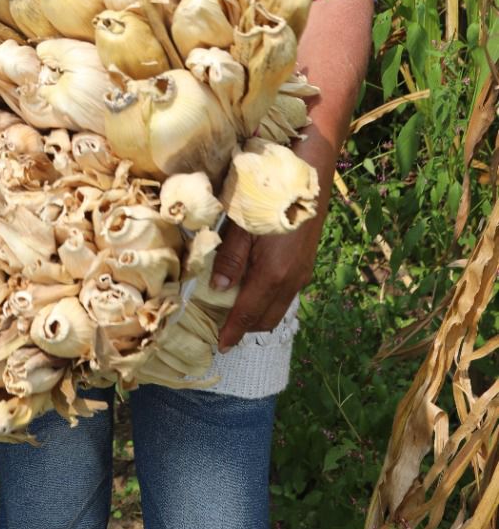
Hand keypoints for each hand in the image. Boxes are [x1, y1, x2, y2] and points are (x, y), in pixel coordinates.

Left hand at [211, 210, 325, 351]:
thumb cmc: (269, 199)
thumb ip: (230, 258)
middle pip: (266, 319)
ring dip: (257, 316)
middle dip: (245, 328)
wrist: (309, 182)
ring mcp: (301, 275)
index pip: (248, 313)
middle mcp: (290, 282)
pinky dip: (268, 302)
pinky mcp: (306, 267)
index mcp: (272, 275)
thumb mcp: (242, 225)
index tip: (220, 346)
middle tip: (222, 327)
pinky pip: (285, 296)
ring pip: (277, 309)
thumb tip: (219, 289)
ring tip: (235, 312)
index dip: (233, 331)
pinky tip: (254, 290)